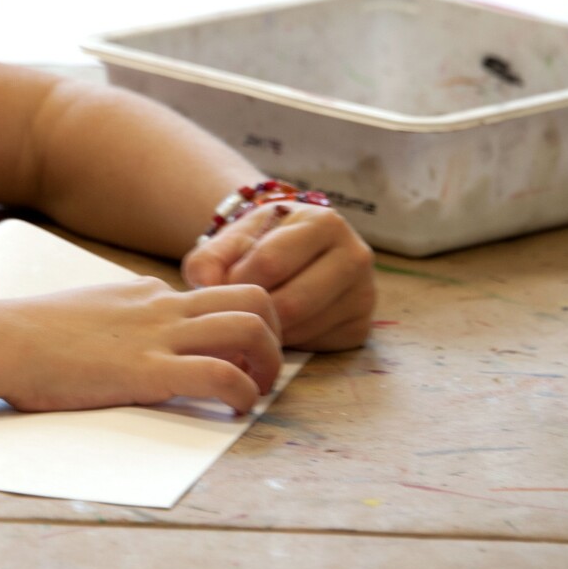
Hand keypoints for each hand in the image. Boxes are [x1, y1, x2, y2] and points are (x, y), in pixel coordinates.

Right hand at [0, 277, 281, 414]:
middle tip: (262, 370)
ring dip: (268, 363)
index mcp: (146, 293)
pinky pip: (220, 374)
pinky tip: (235, 412)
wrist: (3, 339)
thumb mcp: (87, 312)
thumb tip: (127, 337)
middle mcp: (162, 306)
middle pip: (253, 296)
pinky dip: (243, 394)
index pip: (216, 294)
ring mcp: (158, 336)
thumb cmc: (30, 336)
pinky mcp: (148, 371)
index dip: (239, 324)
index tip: (237, 355)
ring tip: (256, 393)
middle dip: (273, 333)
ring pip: (250, 327)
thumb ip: (118, 319)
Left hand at [181, 203, 374, 351]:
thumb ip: (209, 257)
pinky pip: (316, 346)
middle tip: (236, 310)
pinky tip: (277, 327)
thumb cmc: (258, 245)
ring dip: (269, 330)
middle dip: (254, 312)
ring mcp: (363, 294)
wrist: (290, 255)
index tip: (224, 284)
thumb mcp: (231, 239)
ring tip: (254, 317)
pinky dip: (289, 343)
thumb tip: (204, 284)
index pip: (270, 262)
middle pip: (292, 302)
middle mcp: (354, 255)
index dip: (237, 280)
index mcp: (323, 222)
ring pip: (303, 328)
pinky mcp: (360, 328)